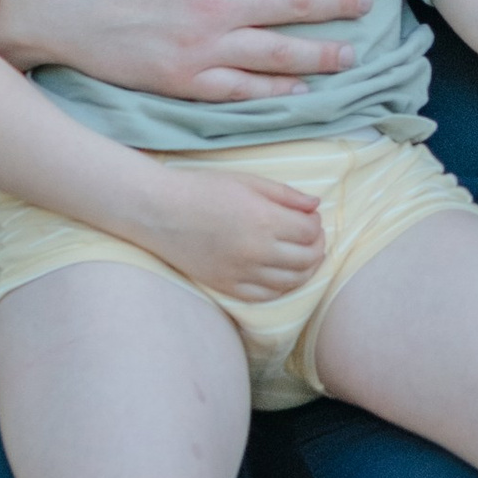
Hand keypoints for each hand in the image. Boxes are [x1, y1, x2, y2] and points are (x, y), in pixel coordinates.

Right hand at [0, 0, 369, 100]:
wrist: (51, 3)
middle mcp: (218, 4)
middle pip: (296, 5)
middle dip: (338, 3)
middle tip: (366, 3)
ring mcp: (204, 48)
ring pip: (280, 54)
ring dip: (322, 54)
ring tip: (352, 54)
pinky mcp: (186, 81)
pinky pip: (244, 89)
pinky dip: (277, 92)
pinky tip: (301, 91)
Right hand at [133, 159, 325, 303]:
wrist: (160, 211)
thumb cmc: (203, 189)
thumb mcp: (248, 181)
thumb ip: (286, 195)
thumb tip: (316, 206)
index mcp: (265, 220)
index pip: (310, 232)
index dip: (316, 224)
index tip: (309, 218)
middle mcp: (257, 251)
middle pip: (307, 259)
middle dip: (317, 246)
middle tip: (311, 237)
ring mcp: (242, 272)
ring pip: (292, 282)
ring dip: (305, 269)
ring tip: (300, 255)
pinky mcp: (227, 286)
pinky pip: (266, 296)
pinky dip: (281, 287)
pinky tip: (281, 273)